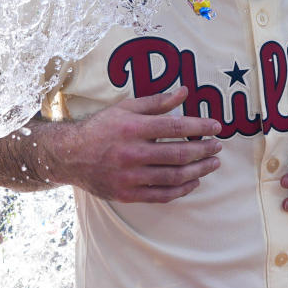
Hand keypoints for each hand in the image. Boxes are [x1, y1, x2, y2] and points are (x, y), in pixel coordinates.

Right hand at [47, 86, 221, 203]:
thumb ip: (157, 102)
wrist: (70, 155)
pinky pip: (162, 195)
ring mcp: (129, 176)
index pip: (176, 126)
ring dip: (199, 170)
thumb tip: (185, 92)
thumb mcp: (126, 108)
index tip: (216, 127)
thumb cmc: (101, 128)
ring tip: (212, 164)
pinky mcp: (127, 194)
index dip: (200, 126)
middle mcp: (132, 153)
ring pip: (174, 176)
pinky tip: (194, 182)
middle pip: (179, 153)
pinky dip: (182, 189)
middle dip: (204, 150)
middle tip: (218, 147)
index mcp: (133, 127)